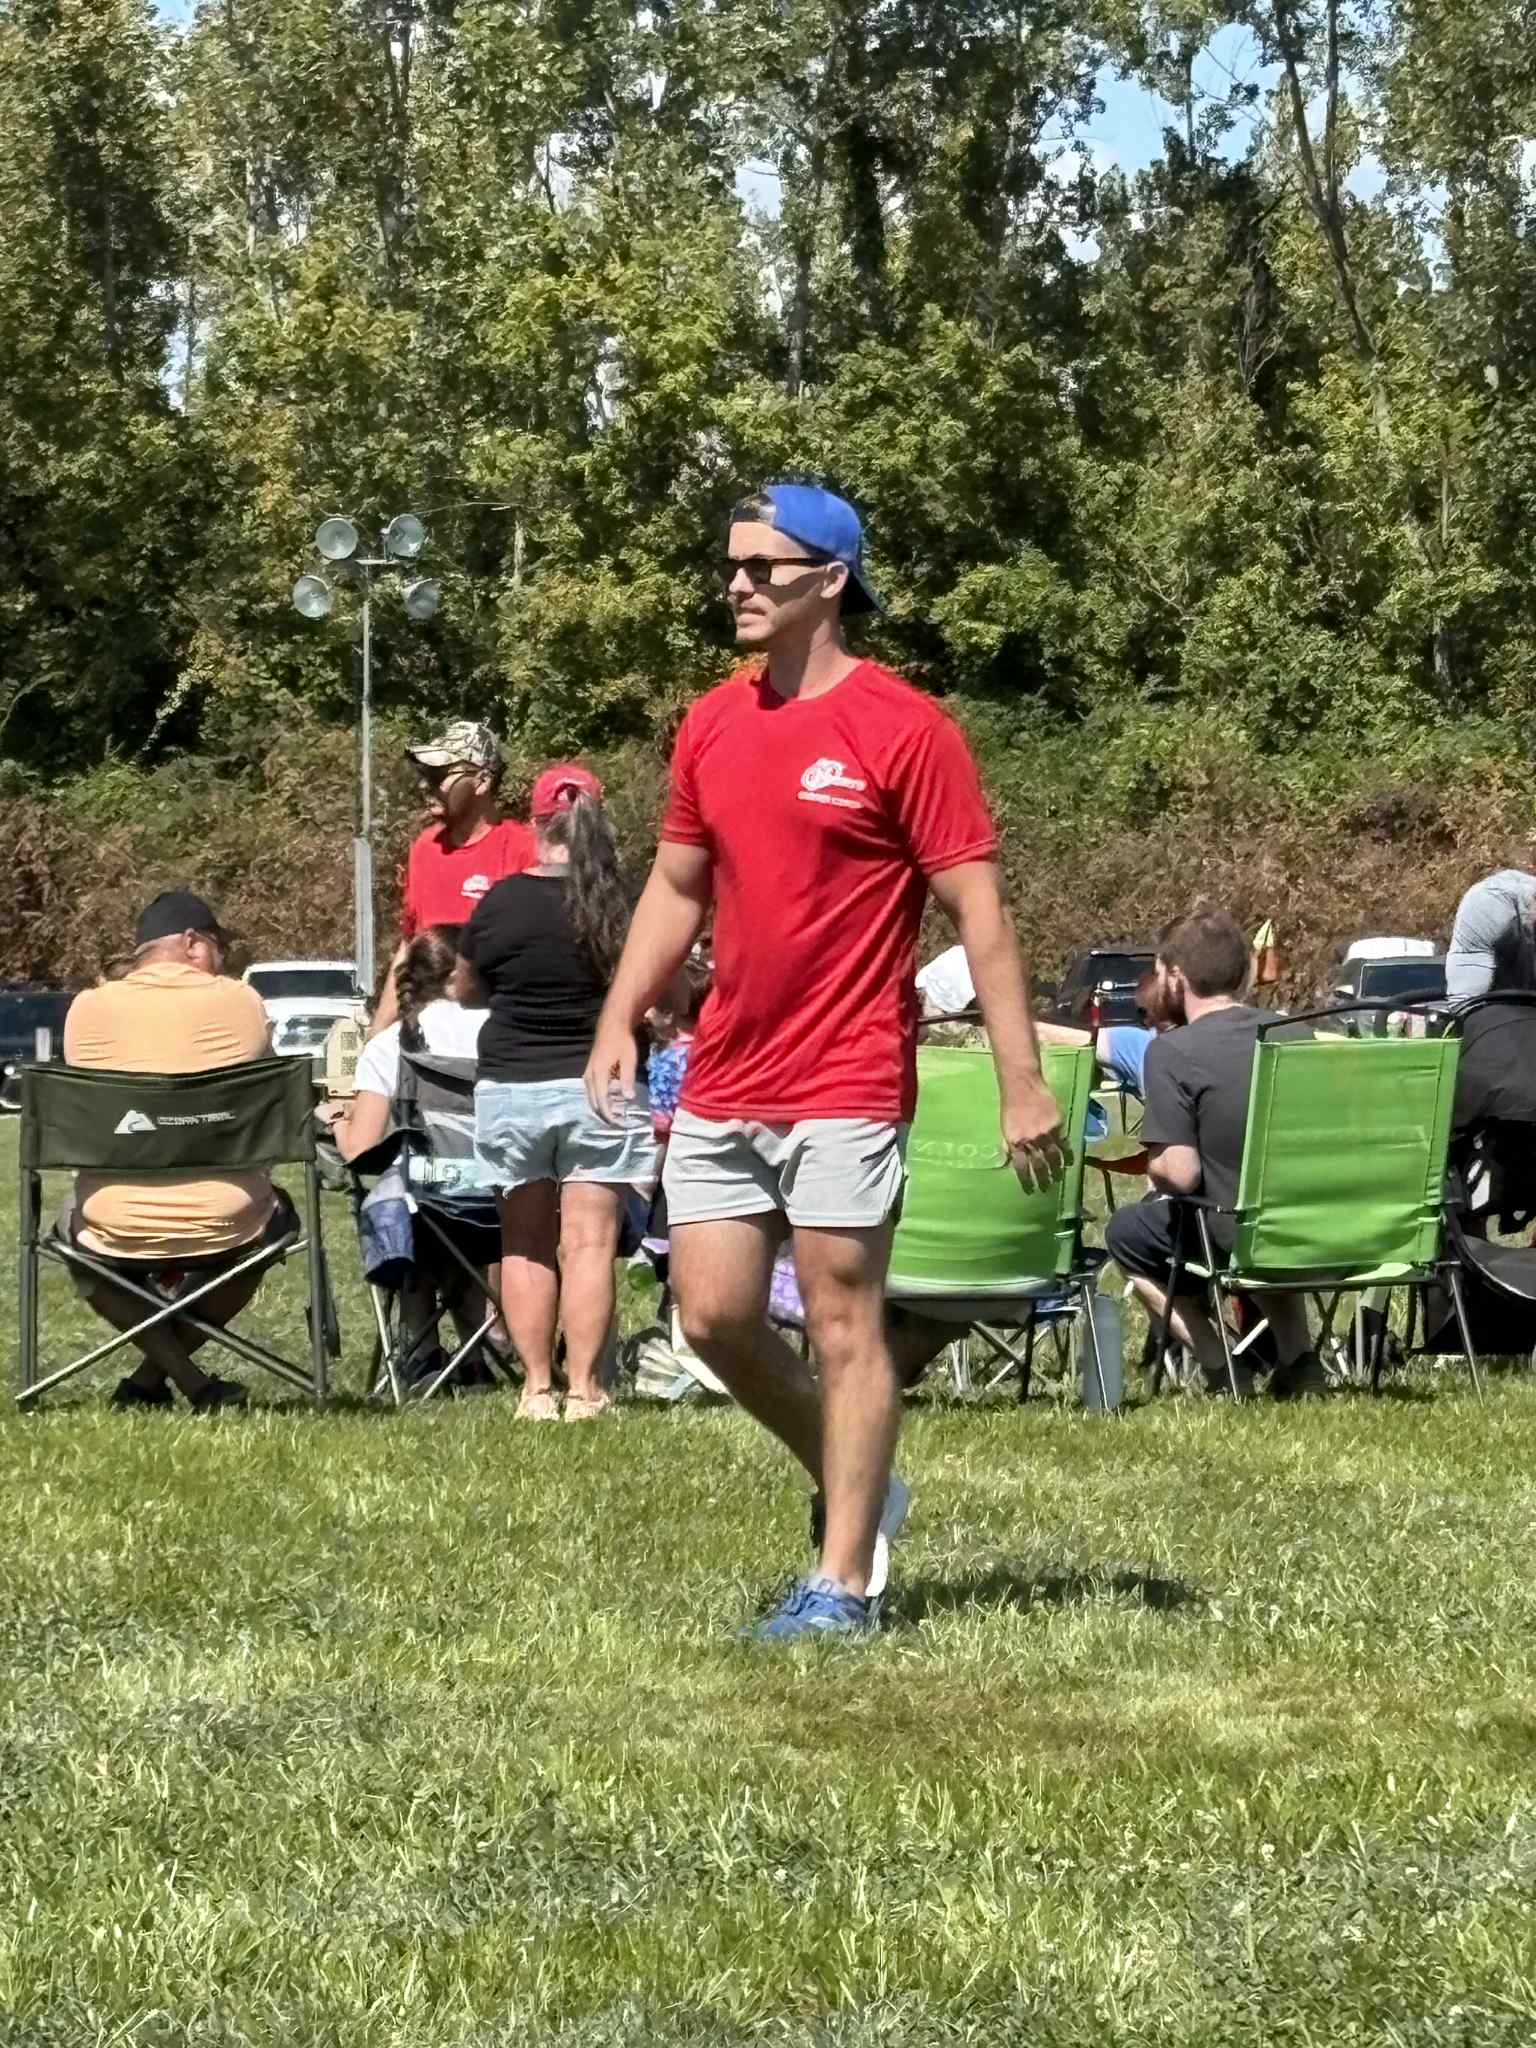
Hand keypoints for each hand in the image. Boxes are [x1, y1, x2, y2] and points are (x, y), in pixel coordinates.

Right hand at [584, 1019, 637, 1125]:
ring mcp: (587, 1072)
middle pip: (593, 1101)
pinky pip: (591, 1090)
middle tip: (616, 1123)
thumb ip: (627, 1079)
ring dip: (600, 1106)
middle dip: (603, 1113)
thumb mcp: (629, 1060)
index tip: (616, 1123)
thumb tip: (628, 1098)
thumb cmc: (622, 1041)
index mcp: (598, 1074)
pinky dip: (598, 1098)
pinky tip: (608, 1100)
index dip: (608, 1114)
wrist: (612, 1025)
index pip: (601, 1100)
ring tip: (612, 1114)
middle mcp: (589, 1075)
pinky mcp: (589, 1070)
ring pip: (590, 1096)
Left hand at [1002, 1075, 1067, 1190]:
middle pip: (1039, 1165)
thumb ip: (1008, 1144)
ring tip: (1058, 1179)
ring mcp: (1045, 1133)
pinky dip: (1068, 1155)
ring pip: (1053, 1157)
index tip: (1030, 1190)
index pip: (1021, 1167)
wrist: (1022, 1085)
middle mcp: (1030, 1140)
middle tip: (1046, 1189)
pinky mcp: (1057, 1125)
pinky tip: (1069, 1162)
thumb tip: (1009, 1161)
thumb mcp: (1004, 1127)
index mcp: (1015, 1142)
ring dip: (1056, 1170)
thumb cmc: (1010, 1106)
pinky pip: (1064, 1144)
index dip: (1026, 1181)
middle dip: (1043, 1179)